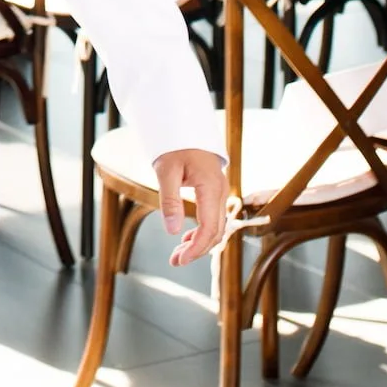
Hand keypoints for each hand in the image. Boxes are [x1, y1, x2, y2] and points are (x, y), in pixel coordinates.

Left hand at [155, 147, 228, 265]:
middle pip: (216, 232)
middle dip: (197, 250)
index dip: (197, 248)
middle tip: (175, 261)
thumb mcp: (166, 170)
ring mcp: (220, 192)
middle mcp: (221, 192)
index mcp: (211, 187)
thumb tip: (172, 231)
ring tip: (178, 255)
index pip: (210, 228)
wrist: (184, 125)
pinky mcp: (214, 192)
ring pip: (216, 227)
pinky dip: (202, 232)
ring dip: (199, 243)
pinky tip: (187, 239)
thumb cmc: (174, 145)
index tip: (180, 260)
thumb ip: (170, 200)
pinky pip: (214, 218)